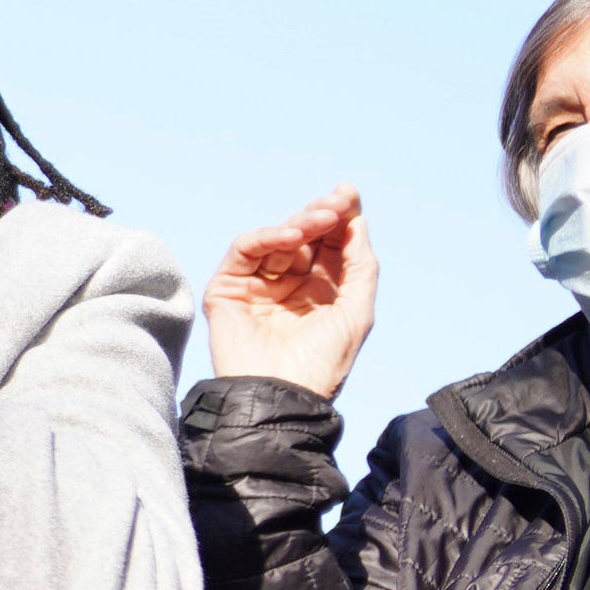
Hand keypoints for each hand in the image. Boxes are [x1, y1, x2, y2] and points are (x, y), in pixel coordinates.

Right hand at [204, 188, 380, 399]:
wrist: (281, 394)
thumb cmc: (322, 362)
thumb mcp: (356, 310)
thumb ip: (360, 265)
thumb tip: (356, 220)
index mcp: (320, 291)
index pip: (329, 244)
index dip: (340, 218)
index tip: (349, 195)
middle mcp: (289, 285)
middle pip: (304, 235)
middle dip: (322, 214)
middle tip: (337, 201)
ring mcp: (258, 285)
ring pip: (277, 238)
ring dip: (301, 222)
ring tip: (321, 219)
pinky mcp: (228, 288)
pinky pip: (245, 250)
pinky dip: (267, 237)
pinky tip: (291, 236)